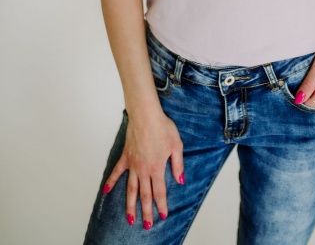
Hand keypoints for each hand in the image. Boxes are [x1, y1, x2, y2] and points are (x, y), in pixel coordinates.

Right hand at [103, 107, 183, 228]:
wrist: (146, 116)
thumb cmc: (163, 128)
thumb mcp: (177, 145)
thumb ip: (178, 165)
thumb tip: (180, 180)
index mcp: (157, 168)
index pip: (160, 192)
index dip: (161, 205)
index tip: (163, 216)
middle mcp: (143, 170)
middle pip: (144, 195)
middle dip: (146, 212)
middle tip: (147, 226)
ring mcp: (133, 164)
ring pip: (130, 189)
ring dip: (130, 205)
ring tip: (130, 218)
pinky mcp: (125, 157)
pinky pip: (117, 172)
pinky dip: (111, 182)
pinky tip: (107, 192)